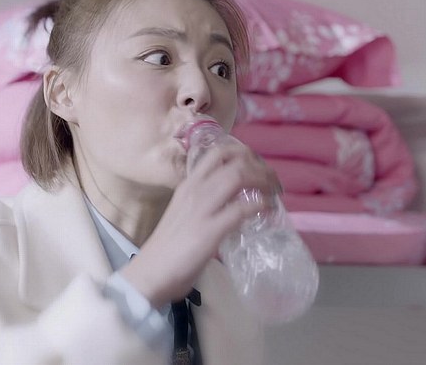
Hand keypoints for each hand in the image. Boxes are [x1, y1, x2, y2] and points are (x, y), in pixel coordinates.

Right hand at [119, 137, 279, 307]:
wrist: (151, 272)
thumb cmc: (167, 248)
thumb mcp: (185, 213)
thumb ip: (205, 204)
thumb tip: (231, 204)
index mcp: (188, 185)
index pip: (217, 153)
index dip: (243, 154)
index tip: (256, 165)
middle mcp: (195, 189)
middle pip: (234, 161)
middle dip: (259, 166)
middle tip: (272, 179)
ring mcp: (202, 207)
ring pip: (239, 176)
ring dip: (263, 181)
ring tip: (274, 191)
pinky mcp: (211, 229)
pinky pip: (242, 208)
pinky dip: (260, 205)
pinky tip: (267, 210)